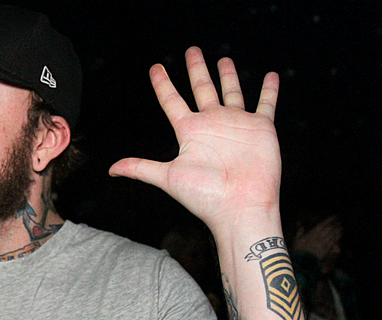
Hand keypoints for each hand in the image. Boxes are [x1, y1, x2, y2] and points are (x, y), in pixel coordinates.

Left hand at [109, 47, 280, 231]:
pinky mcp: (260, 128)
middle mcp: (212, 124)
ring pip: (231, 92)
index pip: (172, 101)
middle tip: (191, 50)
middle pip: (201, 89)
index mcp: (189, 132)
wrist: (239, 206)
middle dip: (196, 69)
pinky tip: (271, 76)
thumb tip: (110, 170)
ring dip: (227, 76)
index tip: (155, 68)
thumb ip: (140, 168)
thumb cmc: (204, 196)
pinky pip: (266, 104)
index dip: (162, 84)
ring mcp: (236, 125)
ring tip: (223, 59)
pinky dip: (269, 91)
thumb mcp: (167, 177)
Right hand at [292, 215, 341, 262]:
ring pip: (333, 234)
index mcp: (313, 233)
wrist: (304, 260)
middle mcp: (320, 236)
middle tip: (339, 221)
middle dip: (335, 224)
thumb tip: (301, 226)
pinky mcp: (327, 248)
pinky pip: (334, 241)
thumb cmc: (299, 250)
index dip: (330, 220)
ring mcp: (324, 242)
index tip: (334, 216)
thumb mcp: (297, 240)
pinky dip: (337, 237)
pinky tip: (340, 235)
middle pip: (330, 228)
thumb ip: (300, 232)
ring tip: (341, 227)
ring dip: (338, 230)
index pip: (323, 224)